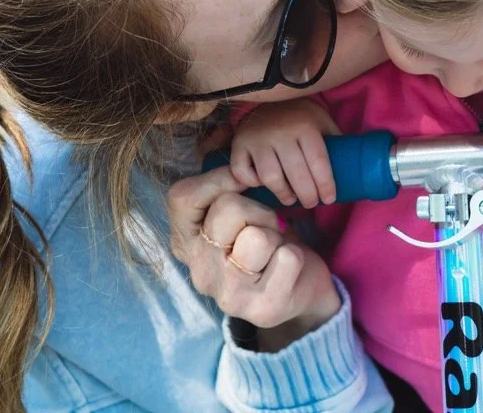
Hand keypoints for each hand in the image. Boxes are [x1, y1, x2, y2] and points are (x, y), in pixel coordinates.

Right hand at [168, 165, 340, 338]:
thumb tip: (241, 172)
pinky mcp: (262, 309)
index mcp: (186, 246)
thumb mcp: (238, 214)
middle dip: (258, 209)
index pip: (182, 196)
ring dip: (276, 235)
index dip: (217, 179)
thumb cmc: (265, 241)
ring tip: (275, 251)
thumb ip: (226, 192)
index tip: (244, 182)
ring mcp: (229, 296)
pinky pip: (287, 258)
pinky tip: (288, 269)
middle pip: (227, 208)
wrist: (300, 289)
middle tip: (266, 228)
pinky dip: (295, 254)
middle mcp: (200, 274)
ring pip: (257, 237)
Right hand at [230, 99, 339, 207]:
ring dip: (283, 194)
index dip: (326, 185)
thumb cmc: (299, 115)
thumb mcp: (321, 120)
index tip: (329, 199)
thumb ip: (334, 139)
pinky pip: (242, 173)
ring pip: (270, 177)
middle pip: (296, 174)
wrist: (266, 98)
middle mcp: (280, 132)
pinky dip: (251, 183)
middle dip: (308, 195)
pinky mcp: (238, 145)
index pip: (319, 161)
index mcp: (305, 126)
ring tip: (291, 198)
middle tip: (312, 202)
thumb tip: (352, 165)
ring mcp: (257, 139)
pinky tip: (263, 184)